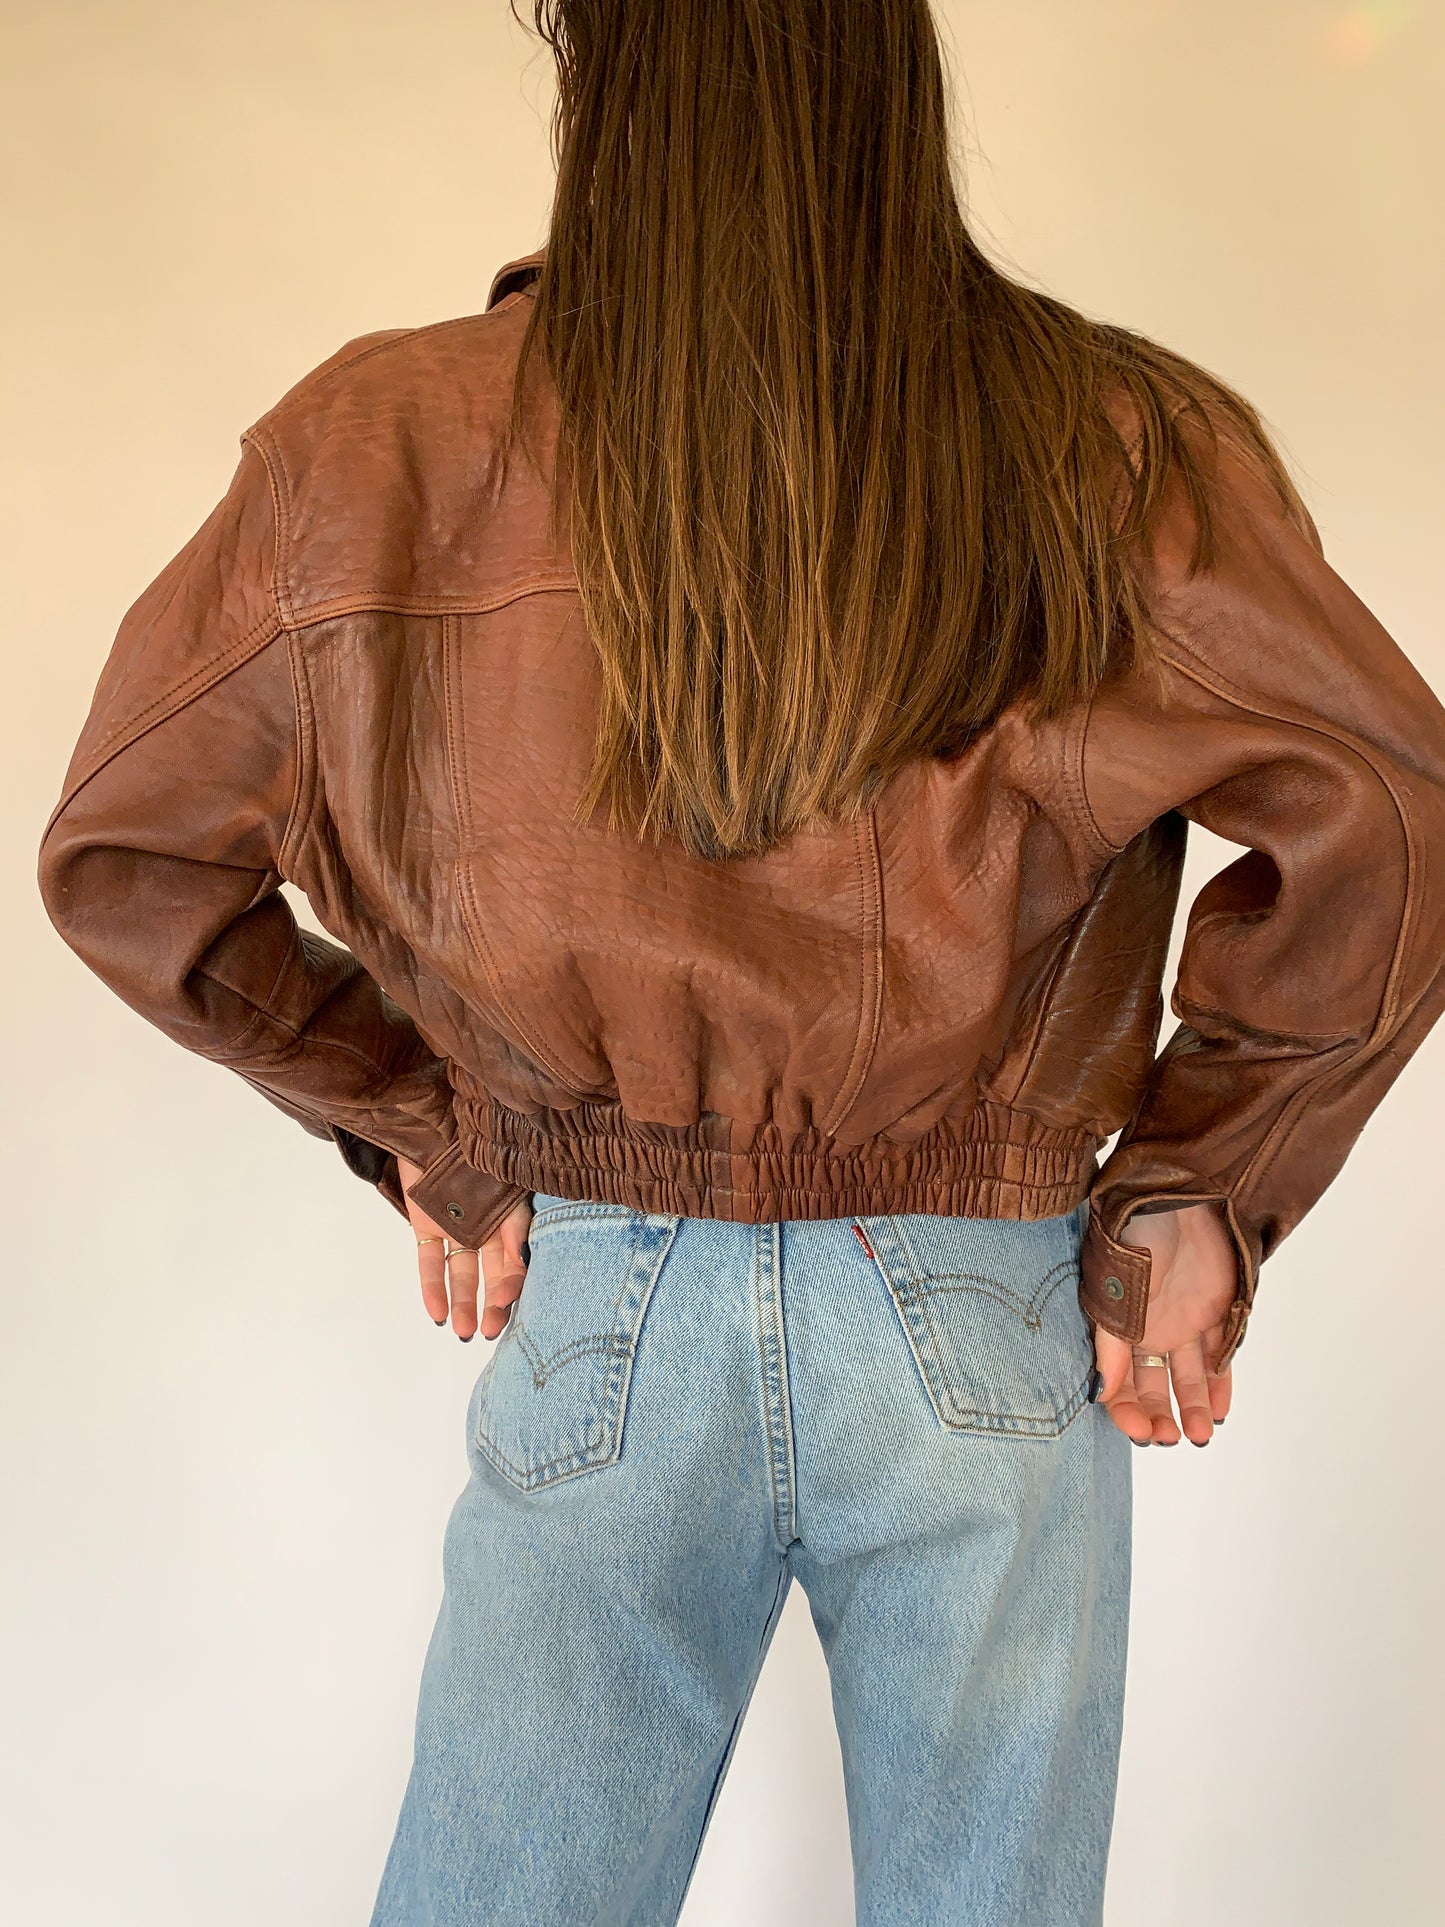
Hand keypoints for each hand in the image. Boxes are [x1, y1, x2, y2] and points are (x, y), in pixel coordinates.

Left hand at [396, 1156, 532, 1340]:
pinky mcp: (427, 1227)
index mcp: (512, 1215)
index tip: (505, 1301)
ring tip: (463, 1331)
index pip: (516, 1259)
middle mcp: (487, 1226)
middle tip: (489, 1331)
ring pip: (463, 1274)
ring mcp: (457, 1228)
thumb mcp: (504, 1184)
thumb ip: (515, 1222)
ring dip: (464, 1303)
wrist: (428, 1121)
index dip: (513, 1283)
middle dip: (493, 1304)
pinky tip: (436, 1314)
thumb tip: (521, 1263)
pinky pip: (431, 1263)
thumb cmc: (473, 1145)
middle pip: (492, 1273)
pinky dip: (432, 1287)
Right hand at [1092, 1202, 1235, 1446]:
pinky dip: (1221, 1384)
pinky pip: (1221, 1356)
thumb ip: (1112, 1340)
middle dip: (1159, 1415)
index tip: (1142, 1432)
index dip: (1125, 1409)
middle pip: (1152, 1385)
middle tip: (1171, 1438)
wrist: (1184, 1196)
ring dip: (1193, 1408)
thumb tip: (1104, 1391)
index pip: (1118, 1380)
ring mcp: (1184, 1321)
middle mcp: (1149, 1328)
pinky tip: (1221, 1409)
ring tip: (1201, 1434)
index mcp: (1119, 1324)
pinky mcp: (1218, 1312)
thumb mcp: (1117, 1287)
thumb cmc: (1137, 1231)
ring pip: (1188, 1377)